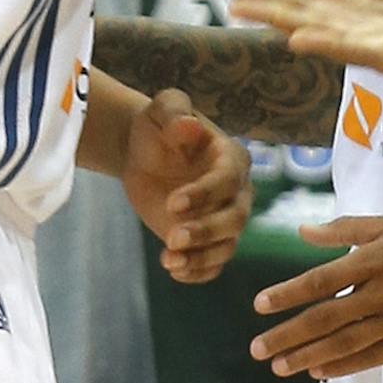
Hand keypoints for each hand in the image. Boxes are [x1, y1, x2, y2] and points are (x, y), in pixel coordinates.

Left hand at [121, 88, 251, 282]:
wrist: (145, 153)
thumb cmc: (157, 127)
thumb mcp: (161, 111)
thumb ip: (175, 113)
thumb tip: (190, 125)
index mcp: (231, 157)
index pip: (227, 180)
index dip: (203, 194)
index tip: (172, 203)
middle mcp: (237, 191)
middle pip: (235, 219)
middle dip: (206, 231)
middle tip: (172, 238)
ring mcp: (224, 218)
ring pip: (227, 246)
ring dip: (201, 258)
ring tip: (169, 261)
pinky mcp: (209, 241)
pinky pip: (214, 264)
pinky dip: (198, 272)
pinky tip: (174, 270)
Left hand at [248, 213, 382, 378]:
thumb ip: (350, 228)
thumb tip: (304, 231)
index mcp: (378, 255)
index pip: (321, 279)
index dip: (287, 294)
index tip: (259, 306)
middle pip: (326, 316)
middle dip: (287, 334)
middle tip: (257, 348)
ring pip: (346, 341)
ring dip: (308, 354)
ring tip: (280, 365)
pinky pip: (374, 357)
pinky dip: (344, 365)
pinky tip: (320, 370)